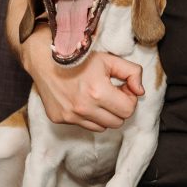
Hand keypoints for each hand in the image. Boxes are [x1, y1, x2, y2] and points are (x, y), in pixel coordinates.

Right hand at [21, 27, 143, 131]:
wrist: (46, 60)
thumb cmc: (80, 59)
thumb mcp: (110, 59)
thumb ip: (132, 73)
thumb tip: (140, 92)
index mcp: (98, 92)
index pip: (128, 110)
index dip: (130, 98)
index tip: (122, 88)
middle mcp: (83, 108)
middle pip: (117, 122)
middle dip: (119, 108)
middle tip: (113, 93)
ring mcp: (70, 116)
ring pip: (102, 127)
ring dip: (106, 115)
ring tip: (99, 97)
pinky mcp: (60, 119)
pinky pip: (85, 126)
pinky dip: (90, 117)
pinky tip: (86, 101)